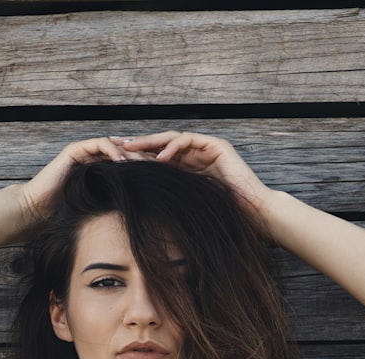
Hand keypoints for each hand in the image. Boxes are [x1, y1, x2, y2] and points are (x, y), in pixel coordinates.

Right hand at [17, 137, 150, 230]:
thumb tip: (142, 215)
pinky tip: (124, 163)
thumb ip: (115, 204)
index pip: (127, 163)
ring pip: (115, 145)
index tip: (162, 176)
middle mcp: (93, 157)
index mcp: (100, 170)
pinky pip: (99, 144)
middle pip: (124, 151)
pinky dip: (113, 151)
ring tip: (146, 163)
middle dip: (142, 157)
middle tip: (161, 165)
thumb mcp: (99, 209)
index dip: (144, 168)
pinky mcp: (74, 150)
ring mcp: (83, 151)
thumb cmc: (64, 215)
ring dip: (131, 153)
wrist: (37, 211)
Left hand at [111, 131, 274, 224]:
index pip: (156, 157)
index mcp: (187, 168)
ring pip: (171, 138)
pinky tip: (158, 159)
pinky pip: (189, 140)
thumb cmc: (222, 215)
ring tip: (130, 148)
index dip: (136, 157)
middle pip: (160, 144)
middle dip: (136, 143)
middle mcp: (195, 154)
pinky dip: (172, 148)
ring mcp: (206, 147)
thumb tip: (136, 203)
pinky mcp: (216, 145)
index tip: (113, 160)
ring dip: (149, 142)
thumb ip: (166, 197)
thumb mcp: (184, 204)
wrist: (252, 212)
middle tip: (112, 143)